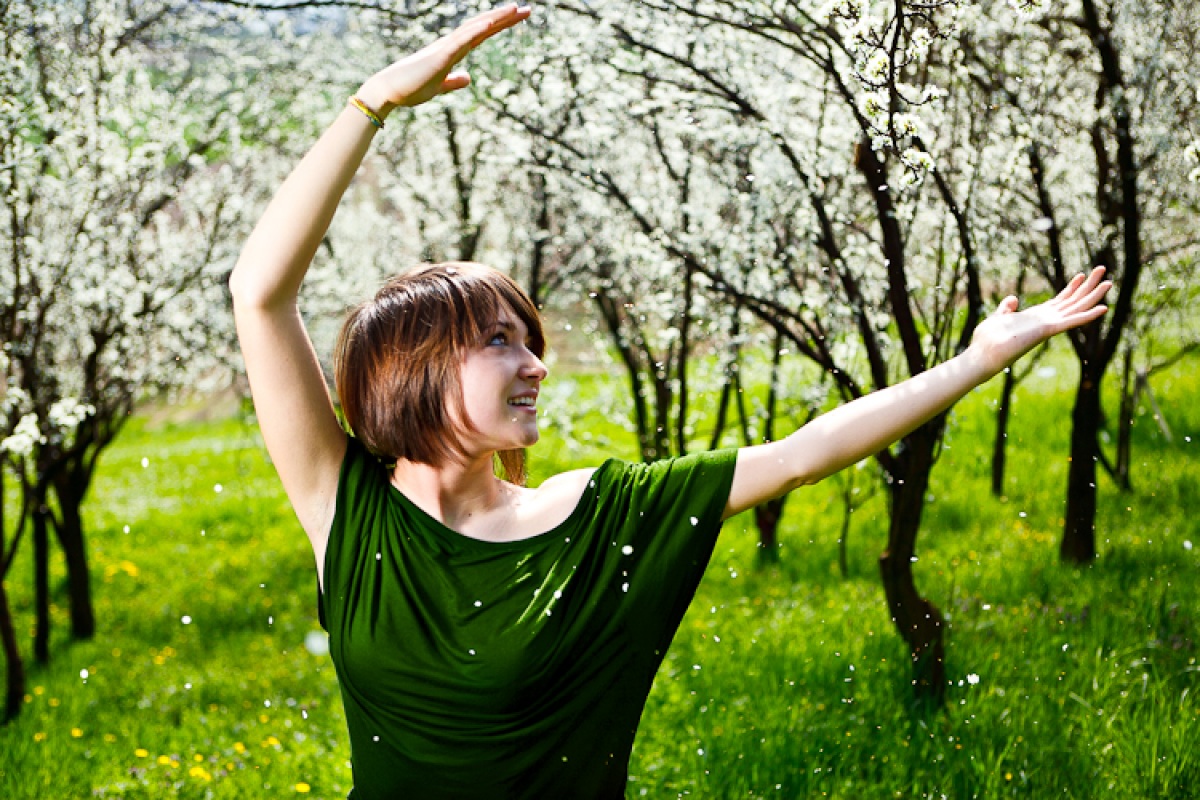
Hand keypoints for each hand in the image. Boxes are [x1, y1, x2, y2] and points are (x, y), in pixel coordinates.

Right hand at [356, 4, 530, 115]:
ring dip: (495, 19)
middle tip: (527, 9)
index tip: (518, 18)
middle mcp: (450, 45)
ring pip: (474, 29)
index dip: (499, 25)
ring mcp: (445, 48)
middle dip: (504, 18)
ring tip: (516, 9)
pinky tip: (489, 23)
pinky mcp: (439, 56)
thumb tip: (469, 78)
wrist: (388, 92)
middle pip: (482, 27)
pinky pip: (460, 41)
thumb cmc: (410, 89)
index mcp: (452, 52)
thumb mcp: (439, 87)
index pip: (481, 35)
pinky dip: (475, 31)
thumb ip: (454, 82)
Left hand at [969, 267, 1111, 375]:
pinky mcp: (1048, 330)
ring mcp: (1050, 325)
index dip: (1071, 287)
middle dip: (1088, 285)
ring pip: (1077, 307)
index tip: (1081, 274)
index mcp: (1037, 316)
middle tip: (1102, 270)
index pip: (1060, 300)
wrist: (984, 354)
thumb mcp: (1000, 317)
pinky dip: (1088, 315)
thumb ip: (1007, 308)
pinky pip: (1072, 322)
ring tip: (1109, 282)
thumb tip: (1013, 299)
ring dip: (1093, 295)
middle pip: (1073, 300)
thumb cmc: (989, 339)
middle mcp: (1047, 320)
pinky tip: (1104, 308)